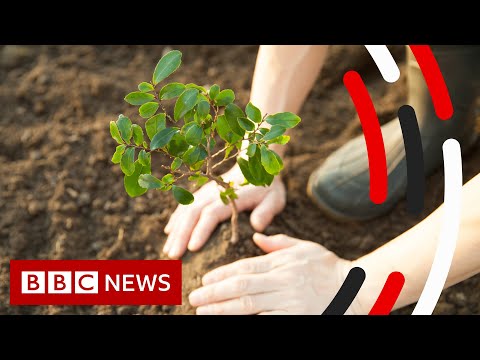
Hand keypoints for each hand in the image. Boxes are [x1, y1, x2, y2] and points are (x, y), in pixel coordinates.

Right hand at [163, 164, 286, 258]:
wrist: (256, 165)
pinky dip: (176, 219)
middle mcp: (213, 193)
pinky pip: (185, 205)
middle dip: (181, 235)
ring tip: (167, 251)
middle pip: (193, 214)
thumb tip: (257, 226)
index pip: (212, 214)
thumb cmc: (266, 188)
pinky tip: (168, 233)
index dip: (201, 231)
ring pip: (185, 211)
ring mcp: (205, 192)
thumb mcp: (274, 199)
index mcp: (231, 197)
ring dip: (175, 231)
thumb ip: (266, 212)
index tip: (192, 248)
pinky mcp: (201, 193)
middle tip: (173, 256)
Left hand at [189, 233, 353, 314]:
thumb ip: (279, 243)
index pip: (245, 268)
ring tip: (203, 312)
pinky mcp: (295, 317)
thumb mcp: (305, 248)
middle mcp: (282, 282)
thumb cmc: (328, 267)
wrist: (356, 289)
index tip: (204, 280)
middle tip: (194, 299)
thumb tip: (256, 237)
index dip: (221, 274)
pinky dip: (247, 320)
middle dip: (214, 293)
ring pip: (249, 306)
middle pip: (241, 287)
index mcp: (282, 263)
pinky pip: (266, 320)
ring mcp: (288, 302)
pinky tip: (230, 321)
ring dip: (223, 309)